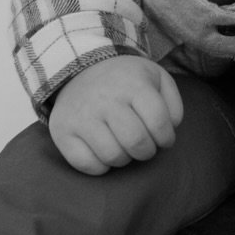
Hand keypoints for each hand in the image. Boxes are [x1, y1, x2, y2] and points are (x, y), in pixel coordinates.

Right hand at [48, 55, 183, 175]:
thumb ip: (172, 103)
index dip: (166, 138)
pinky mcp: (62, 131)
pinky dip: (100, 166)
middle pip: (136, 143)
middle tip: (144, 145)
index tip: (164, 138)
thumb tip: (171, 128)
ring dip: (125, 158)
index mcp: (133, 85)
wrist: (81, 67)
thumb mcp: (156, 78)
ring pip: (113, 156)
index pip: (158, 123)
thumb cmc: (126, 80)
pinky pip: (86, 165)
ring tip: (124, 145)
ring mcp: (82, 116)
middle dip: (147, 151)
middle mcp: (105, 99)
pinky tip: (104, 151)